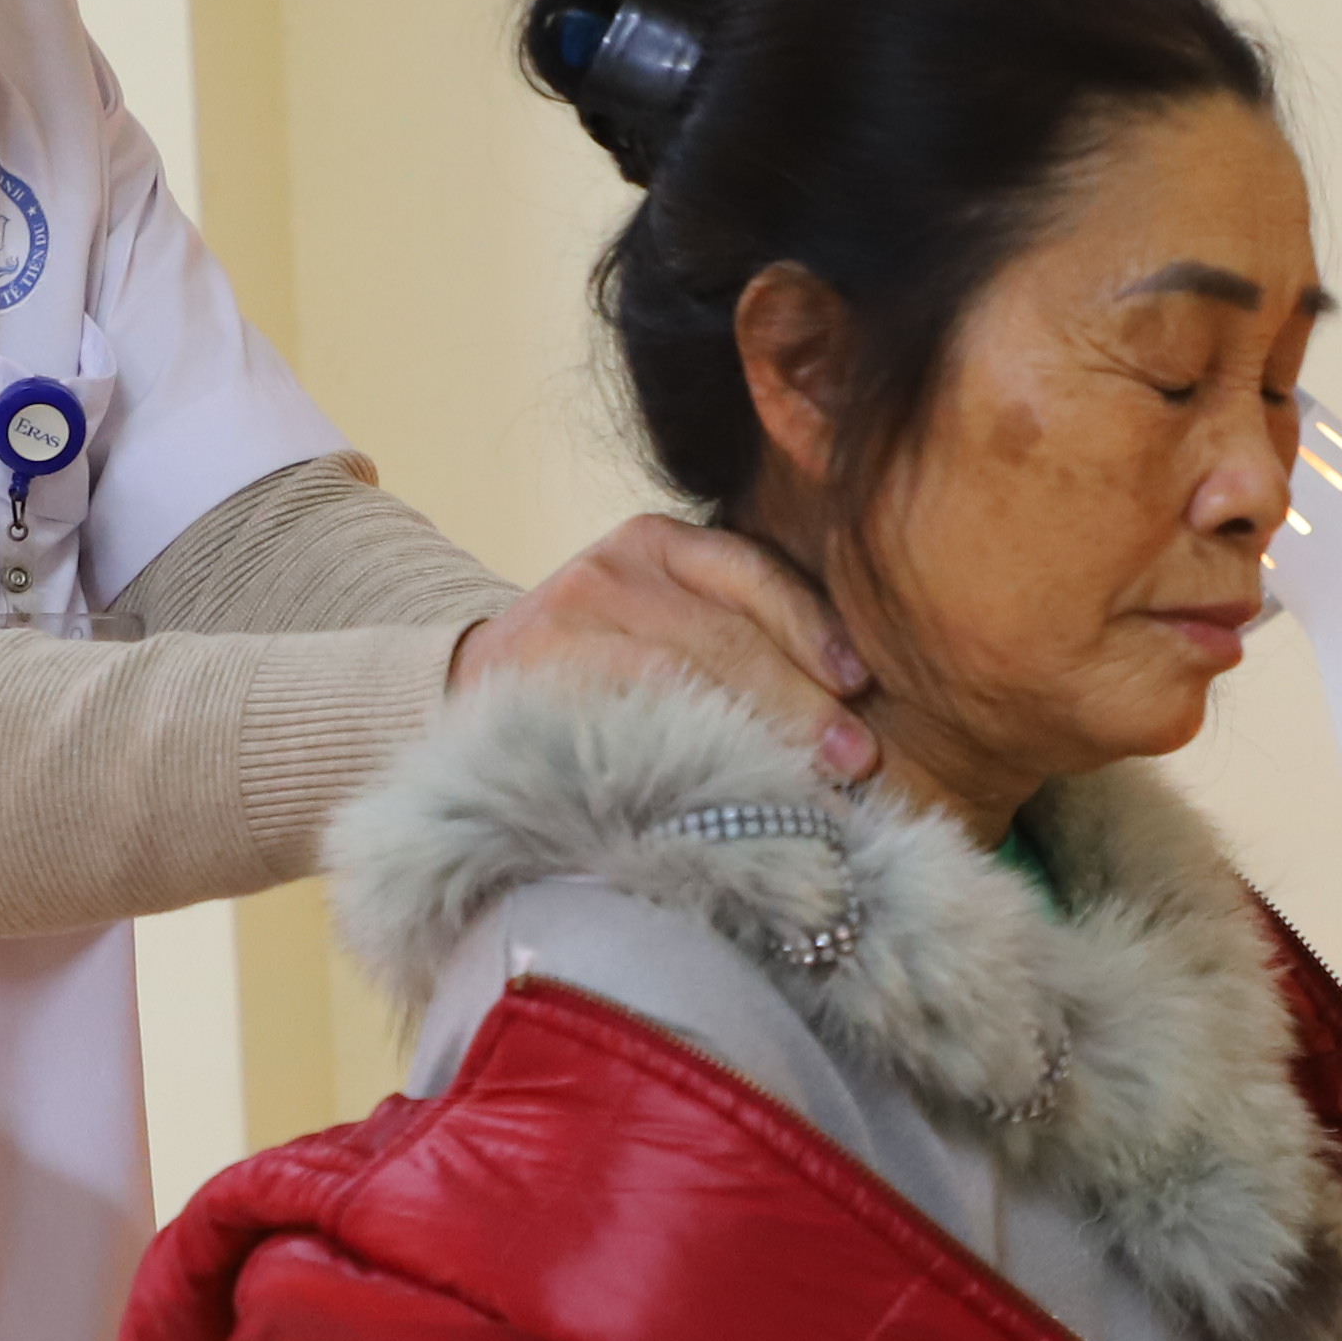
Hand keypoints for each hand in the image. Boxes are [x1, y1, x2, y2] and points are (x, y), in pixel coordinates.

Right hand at [454, 517, 875, 781]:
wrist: (480, 680)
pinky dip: (680, 765)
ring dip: (750, 741)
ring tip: (806, 791)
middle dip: (797, 703)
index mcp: (653, 541)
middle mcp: (607, 573)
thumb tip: (855, 695)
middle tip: (855, 760)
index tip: (860, 685)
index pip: (751, 575)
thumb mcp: (665, 610)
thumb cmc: (606, 655)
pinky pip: (621, 729)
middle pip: (721, 637)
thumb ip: (739, 626)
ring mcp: (563, 629)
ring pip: (675, 683)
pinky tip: (724, 799)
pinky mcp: (531, 690)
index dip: (812, 631)